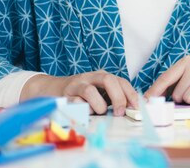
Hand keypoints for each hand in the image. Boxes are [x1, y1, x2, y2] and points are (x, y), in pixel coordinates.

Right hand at [21, 70, 138, 115]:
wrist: (53, 89)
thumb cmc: (82, 94)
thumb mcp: (100, 93)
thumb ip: (113, 98)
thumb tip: (131, 109)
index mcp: (103, 76)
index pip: (121, 81)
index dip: (130, 93)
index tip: (136, 107)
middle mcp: (91, 77)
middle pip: (108, 80)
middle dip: (117, 98)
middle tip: (119, 113)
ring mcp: (77, 84)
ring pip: (90, 90)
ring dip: (98, 105)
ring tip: (99, 112)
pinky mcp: (64, 95)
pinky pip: (75, 103)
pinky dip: (82, 110)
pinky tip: (84, 112)